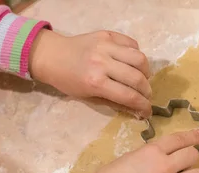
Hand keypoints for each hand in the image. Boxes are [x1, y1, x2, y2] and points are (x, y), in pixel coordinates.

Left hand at [29, 30, 151, 117]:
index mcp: (95, 82)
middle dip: (146, 91)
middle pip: (137, 78)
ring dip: (145, 71)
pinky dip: (136, 54)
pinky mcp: (107, 34)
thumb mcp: (88, 97)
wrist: (50, 54)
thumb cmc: (67, 80)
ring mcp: (105, 46)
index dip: (143, 106)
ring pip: (139, 58)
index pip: (129, 96)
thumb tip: (137, 109)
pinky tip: (132, 62)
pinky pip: (131, 43)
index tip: (148, 111)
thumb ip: (114, 102)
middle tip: (145, 95)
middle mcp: (102, 62)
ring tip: (141, 77)